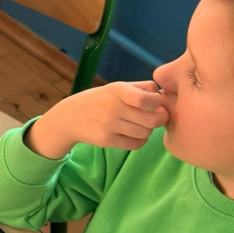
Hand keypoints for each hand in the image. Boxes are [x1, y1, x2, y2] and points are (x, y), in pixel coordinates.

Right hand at [27, 81, 167, 159]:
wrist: (70, 117)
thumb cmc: (99, 100)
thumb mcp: (115, 87)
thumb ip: (140, 88)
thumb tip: (164, 95)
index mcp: (117, 90)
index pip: (147, 99)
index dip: (158, 102)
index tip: (155, 103)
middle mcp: (112, 107)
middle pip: (152, 120)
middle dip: (159, 119)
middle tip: (156, 117)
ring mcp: (108, 125)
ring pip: (145, 133)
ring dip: (148, 130)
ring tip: (140, 124)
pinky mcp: (106, 140)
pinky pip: (136, 144)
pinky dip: (140, 140)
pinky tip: (133, 134)